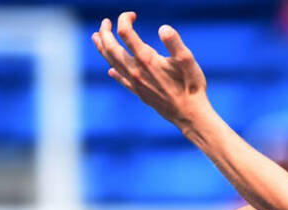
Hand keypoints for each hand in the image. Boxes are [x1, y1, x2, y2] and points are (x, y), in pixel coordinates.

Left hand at [92, 12, 208, 128]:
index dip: (125, 19)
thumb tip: (163, 28)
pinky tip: (111, 70)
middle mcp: (136, 71)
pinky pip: (122, 80)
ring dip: (102, 48)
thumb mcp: (187, 61)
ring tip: (96, 38)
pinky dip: (114, 72)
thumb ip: (174, 43)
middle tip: (105, 22)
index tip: (132, 14)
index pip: (125, 33)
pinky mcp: (140, 93)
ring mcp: (136, 83)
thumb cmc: (192, 86)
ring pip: (112, 62)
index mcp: (146, 59)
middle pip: (111, 48)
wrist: (190, 116)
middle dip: (105, 32)